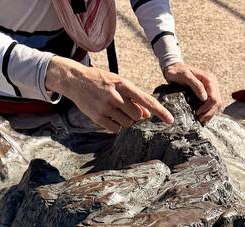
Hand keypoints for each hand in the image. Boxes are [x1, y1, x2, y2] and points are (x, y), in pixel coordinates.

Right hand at [46, 56, 173, 132]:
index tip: (170, 120)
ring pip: (128, 123)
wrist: (75, 80)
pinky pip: (116, 129)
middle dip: (135, 114)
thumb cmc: (100, 81)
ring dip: (125, 120)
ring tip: (114, 109)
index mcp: (123, 84)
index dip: (160, 111)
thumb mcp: (118, 83)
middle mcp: (115, 96)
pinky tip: (108, 115)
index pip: (146, 100)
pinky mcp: (98, 117)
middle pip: (137, 115)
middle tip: (124, 107)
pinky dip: (116, 125)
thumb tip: (147, 114)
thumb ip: (133, 97)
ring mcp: (106, 107)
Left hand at [162, 62, 222, 123]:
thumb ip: (196, 85)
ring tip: (201, 120)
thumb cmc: (177, 72)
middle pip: (217, 102)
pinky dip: (209, 112)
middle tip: (200, 120)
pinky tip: (203, 117)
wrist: (173, 69)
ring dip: (210, 114)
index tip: (197, 114)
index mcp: (209, 79)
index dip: (207, 108)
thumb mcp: (184, 76)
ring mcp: (211, 89)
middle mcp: (213, 84)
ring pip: (217, 105)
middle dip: (209, 113)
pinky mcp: (208, 93)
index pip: (214, 98)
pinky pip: (212, 105)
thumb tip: (205, 98)